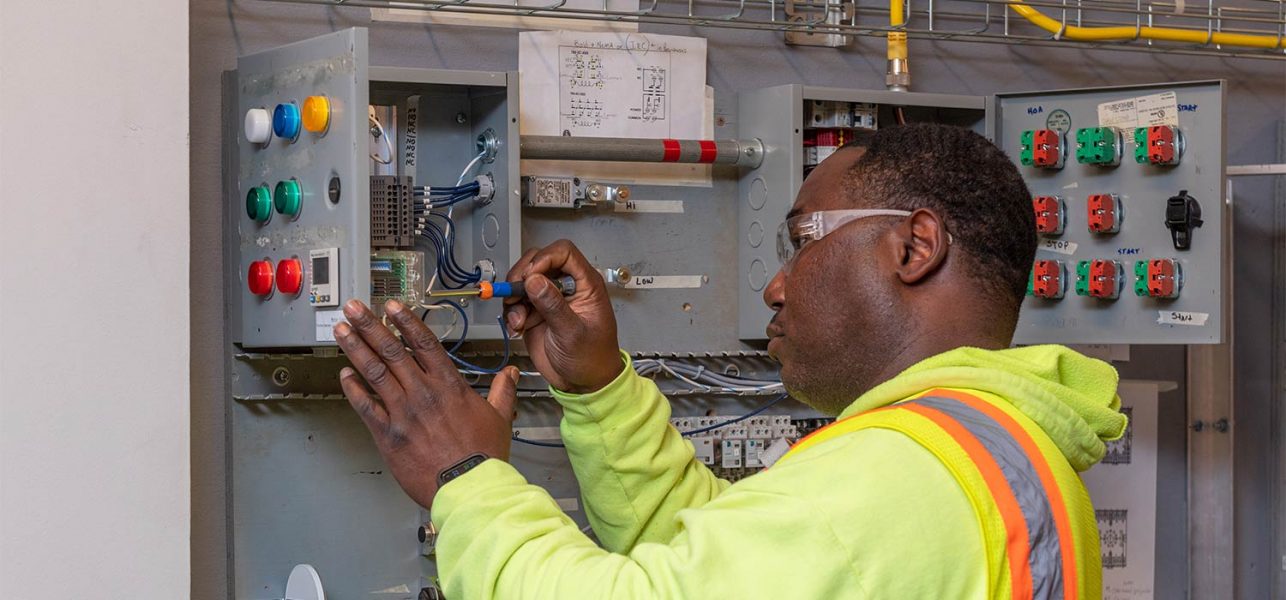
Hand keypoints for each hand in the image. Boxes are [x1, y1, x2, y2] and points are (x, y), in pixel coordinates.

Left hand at [333, 299, 519, 507]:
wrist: (469, 488)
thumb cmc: (483, 457)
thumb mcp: (499, 418)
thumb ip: (502, 391)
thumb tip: (511, 374)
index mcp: (449, 386)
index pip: (424, 344)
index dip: (406, 322)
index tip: (392, 307)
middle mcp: (423, 393)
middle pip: (392, 350)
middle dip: (371, 325)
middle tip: (355, 307)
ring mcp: (404, 412)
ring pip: (374, 372)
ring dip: (356, 348)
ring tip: (342, 330)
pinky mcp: (389, 434)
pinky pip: (366, 406)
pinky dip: (353, 389)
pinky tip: (344, 375)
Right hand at [503, 240, 623, 393]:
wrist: (584, 383)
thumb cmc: (592, 358)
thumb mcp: (573, 333)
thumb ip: (553, 306)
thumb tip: (536, 280)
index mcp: (586, 285)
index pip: (564, 252)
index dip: (545, 259)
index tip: (531, 277)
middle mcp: (566, 287)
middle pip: (538, 261)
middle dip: (522, 276)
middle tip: (516, 293)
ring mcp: (549, 298)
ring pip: (523, 280)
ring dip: (514, 297)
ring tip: (518, 319)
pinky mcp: (535, 312)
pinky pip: (516, 301)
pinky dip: (511, 312)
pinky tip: (518, 327)